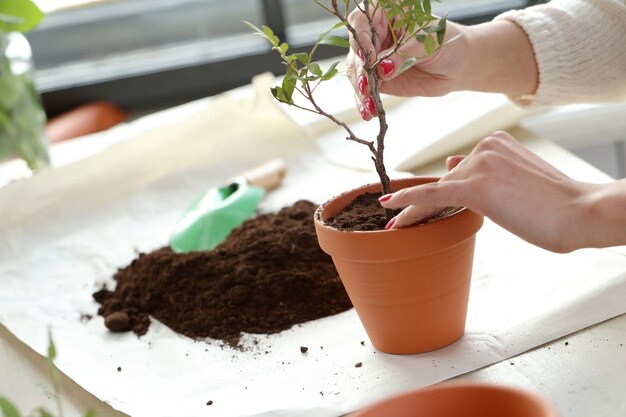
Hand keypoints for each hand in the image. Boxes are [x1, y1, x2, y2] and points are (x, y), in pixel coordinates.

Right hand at [346, 7, 467, 119]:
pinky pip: (364, 90)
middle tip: (367, 86)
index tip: (368, 58)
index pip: (360, 22)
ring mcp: (372, 58)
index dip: (360, 39)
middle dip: (360, 71)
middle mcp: (373, 34)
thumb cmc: (444, 41)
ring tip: (369, 105)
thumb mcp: (425, 42)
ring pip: (356, 72)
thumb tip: (382, 70)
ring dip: (361, 90)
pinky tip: (368, 112)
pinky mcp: (376, 79)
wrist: (456, 64)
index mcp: (383, 13)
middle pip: (355, 50)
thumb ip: (402, 55)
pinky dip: (364, 102)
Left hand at [379, 131, 625, 252]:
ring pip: (440, 192)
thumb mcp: (518, 180)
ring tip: (399, 225)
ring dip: (418, 210)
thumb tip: (450, 166)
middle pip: (449, 182)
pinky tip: (388, 206)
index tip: (417, 197)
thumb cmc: (557, 204)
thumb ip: (485, 171)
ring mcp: (478, 165)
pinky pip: (431, 195)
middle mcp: (484, 148)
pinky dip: (407, 201)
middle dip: (434, 204)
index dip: (442, 187)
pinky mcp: (473, 187)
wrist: (580, 213)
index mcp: (496, 143)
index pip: (460, 169)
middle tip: (409, 222)